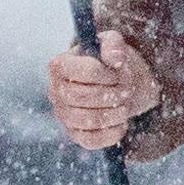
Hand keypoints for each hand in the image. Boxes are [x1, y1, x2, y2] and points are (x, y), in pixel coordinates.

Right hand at [46, 30, 161, 149]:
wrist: (111, 83)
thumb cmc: (107, 61)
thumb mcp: (111, 44)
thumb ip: (113, 45)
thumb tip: (116, 59)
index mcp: (58, 65)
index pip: (84, 71)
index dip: (107, 73)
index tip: (120, 70)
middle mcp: (55, 91)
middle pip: (84, 97)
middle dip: (113, 93)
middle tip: (128, 89)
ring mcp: (63, 115)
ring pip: (89, 120)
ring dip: (116, 112)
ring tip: (126, 104)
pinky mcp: (74, 134)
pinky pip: (92, 140)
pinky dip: (113, 132)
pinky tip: (122, 121)